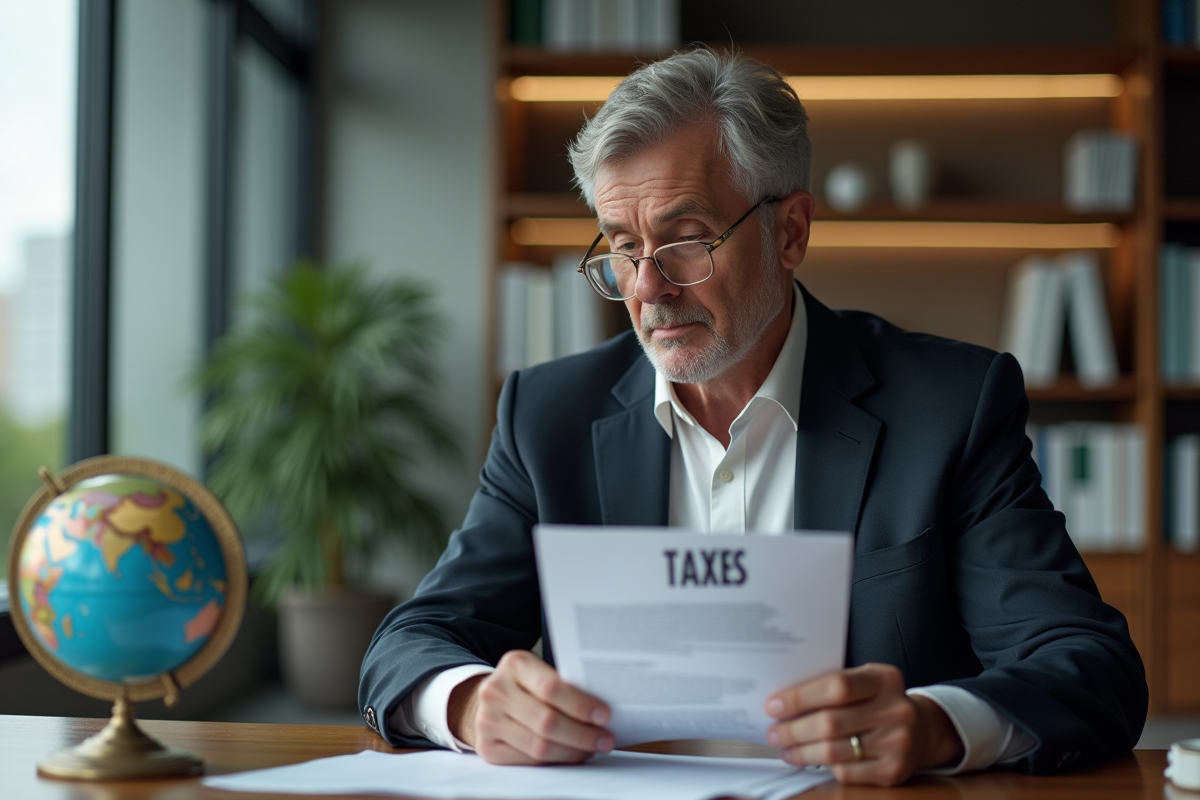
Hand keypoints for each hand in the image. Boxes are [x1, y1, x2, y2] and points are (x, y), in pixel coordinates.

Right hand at [448, 650, 613, 764]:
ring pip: (539, 745)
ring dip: (571, 751)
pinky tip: (568, 755)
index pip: (551, 688)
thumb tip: (601, 710)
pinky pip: (528, 760)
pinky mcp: (487, 747)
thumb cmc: (525, 685)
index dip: (580, 705)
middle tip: (605, 740)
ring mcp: (487, 720)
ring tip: (590, 749)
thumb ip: (563, 684)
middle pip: (546, 721)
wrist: (488, 699)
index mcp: (515, 664)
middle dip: (582, 734)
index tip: (604, 715)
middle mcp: (496, 691)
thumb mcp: (539, 671)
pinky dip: (554, 761)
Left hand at [764, 663, 963, 785]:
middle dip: (793, 729)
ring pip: (833, 751)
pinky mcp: (893, 771)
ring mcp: (897, 742)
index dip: (800, 697)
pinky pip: (846, 772)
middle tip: (773, 732)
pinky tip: (807, 759)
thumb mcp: (865, 681)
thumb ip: (832, 686)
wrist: (922, 729)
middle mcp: (895, 709)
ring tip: (784, 747)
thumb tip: (782, 702)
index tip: (773, 705)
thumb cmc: (879, 701)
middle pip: (830, 722)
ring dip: (801, 751)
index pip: (837, 686)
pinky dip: (822, 767)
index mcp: (884, 679)